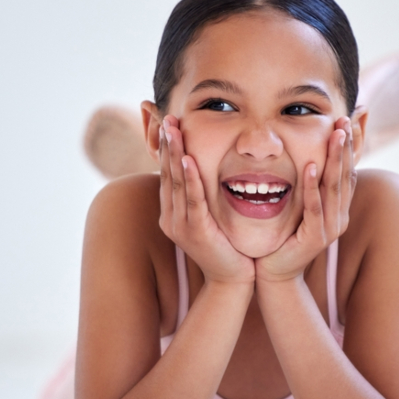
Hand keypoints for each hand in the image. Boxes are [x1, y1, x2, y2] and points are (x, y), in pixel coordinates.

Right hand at [159, 116, 254, 284]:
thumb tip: (206, 174)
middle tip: (166, 118)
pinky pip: (192, 199)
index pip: (167, 174)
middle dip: (166, 144)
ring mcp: (180, 225)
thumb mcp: (210, 218)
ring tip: (172, 129)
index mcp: (172, 213)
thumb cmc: (226, 247)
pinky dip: (190, 178)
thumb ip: (204, 198)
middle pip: (167, 173)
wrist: (232, 280)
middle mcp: (171, 217)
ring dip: (174, 153)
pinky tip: (187, 159)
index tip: (167, 124)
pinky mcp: (196, 231)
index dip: (166, 149)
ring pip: (176, 182)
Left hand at [255, 117, 357, 282]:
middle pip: (345, 174)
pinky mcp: (315, 239)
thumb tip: (305, 155)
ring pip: (334, 188)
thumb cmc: (283, 237)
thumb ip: (304, 183)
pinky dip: (312, 186)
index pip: (349, 169)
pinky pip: (314, 208)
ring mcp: (330, 229)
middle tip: (344, 118)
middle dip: (346, 145)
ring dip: (334, 159)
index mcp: (338, 207)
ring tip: (335, 134)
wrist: (274, 273)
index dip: (351, 145)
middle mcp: (339, 216)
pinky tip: (309, 166)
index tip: (349, 119)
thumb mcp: (297, 206)